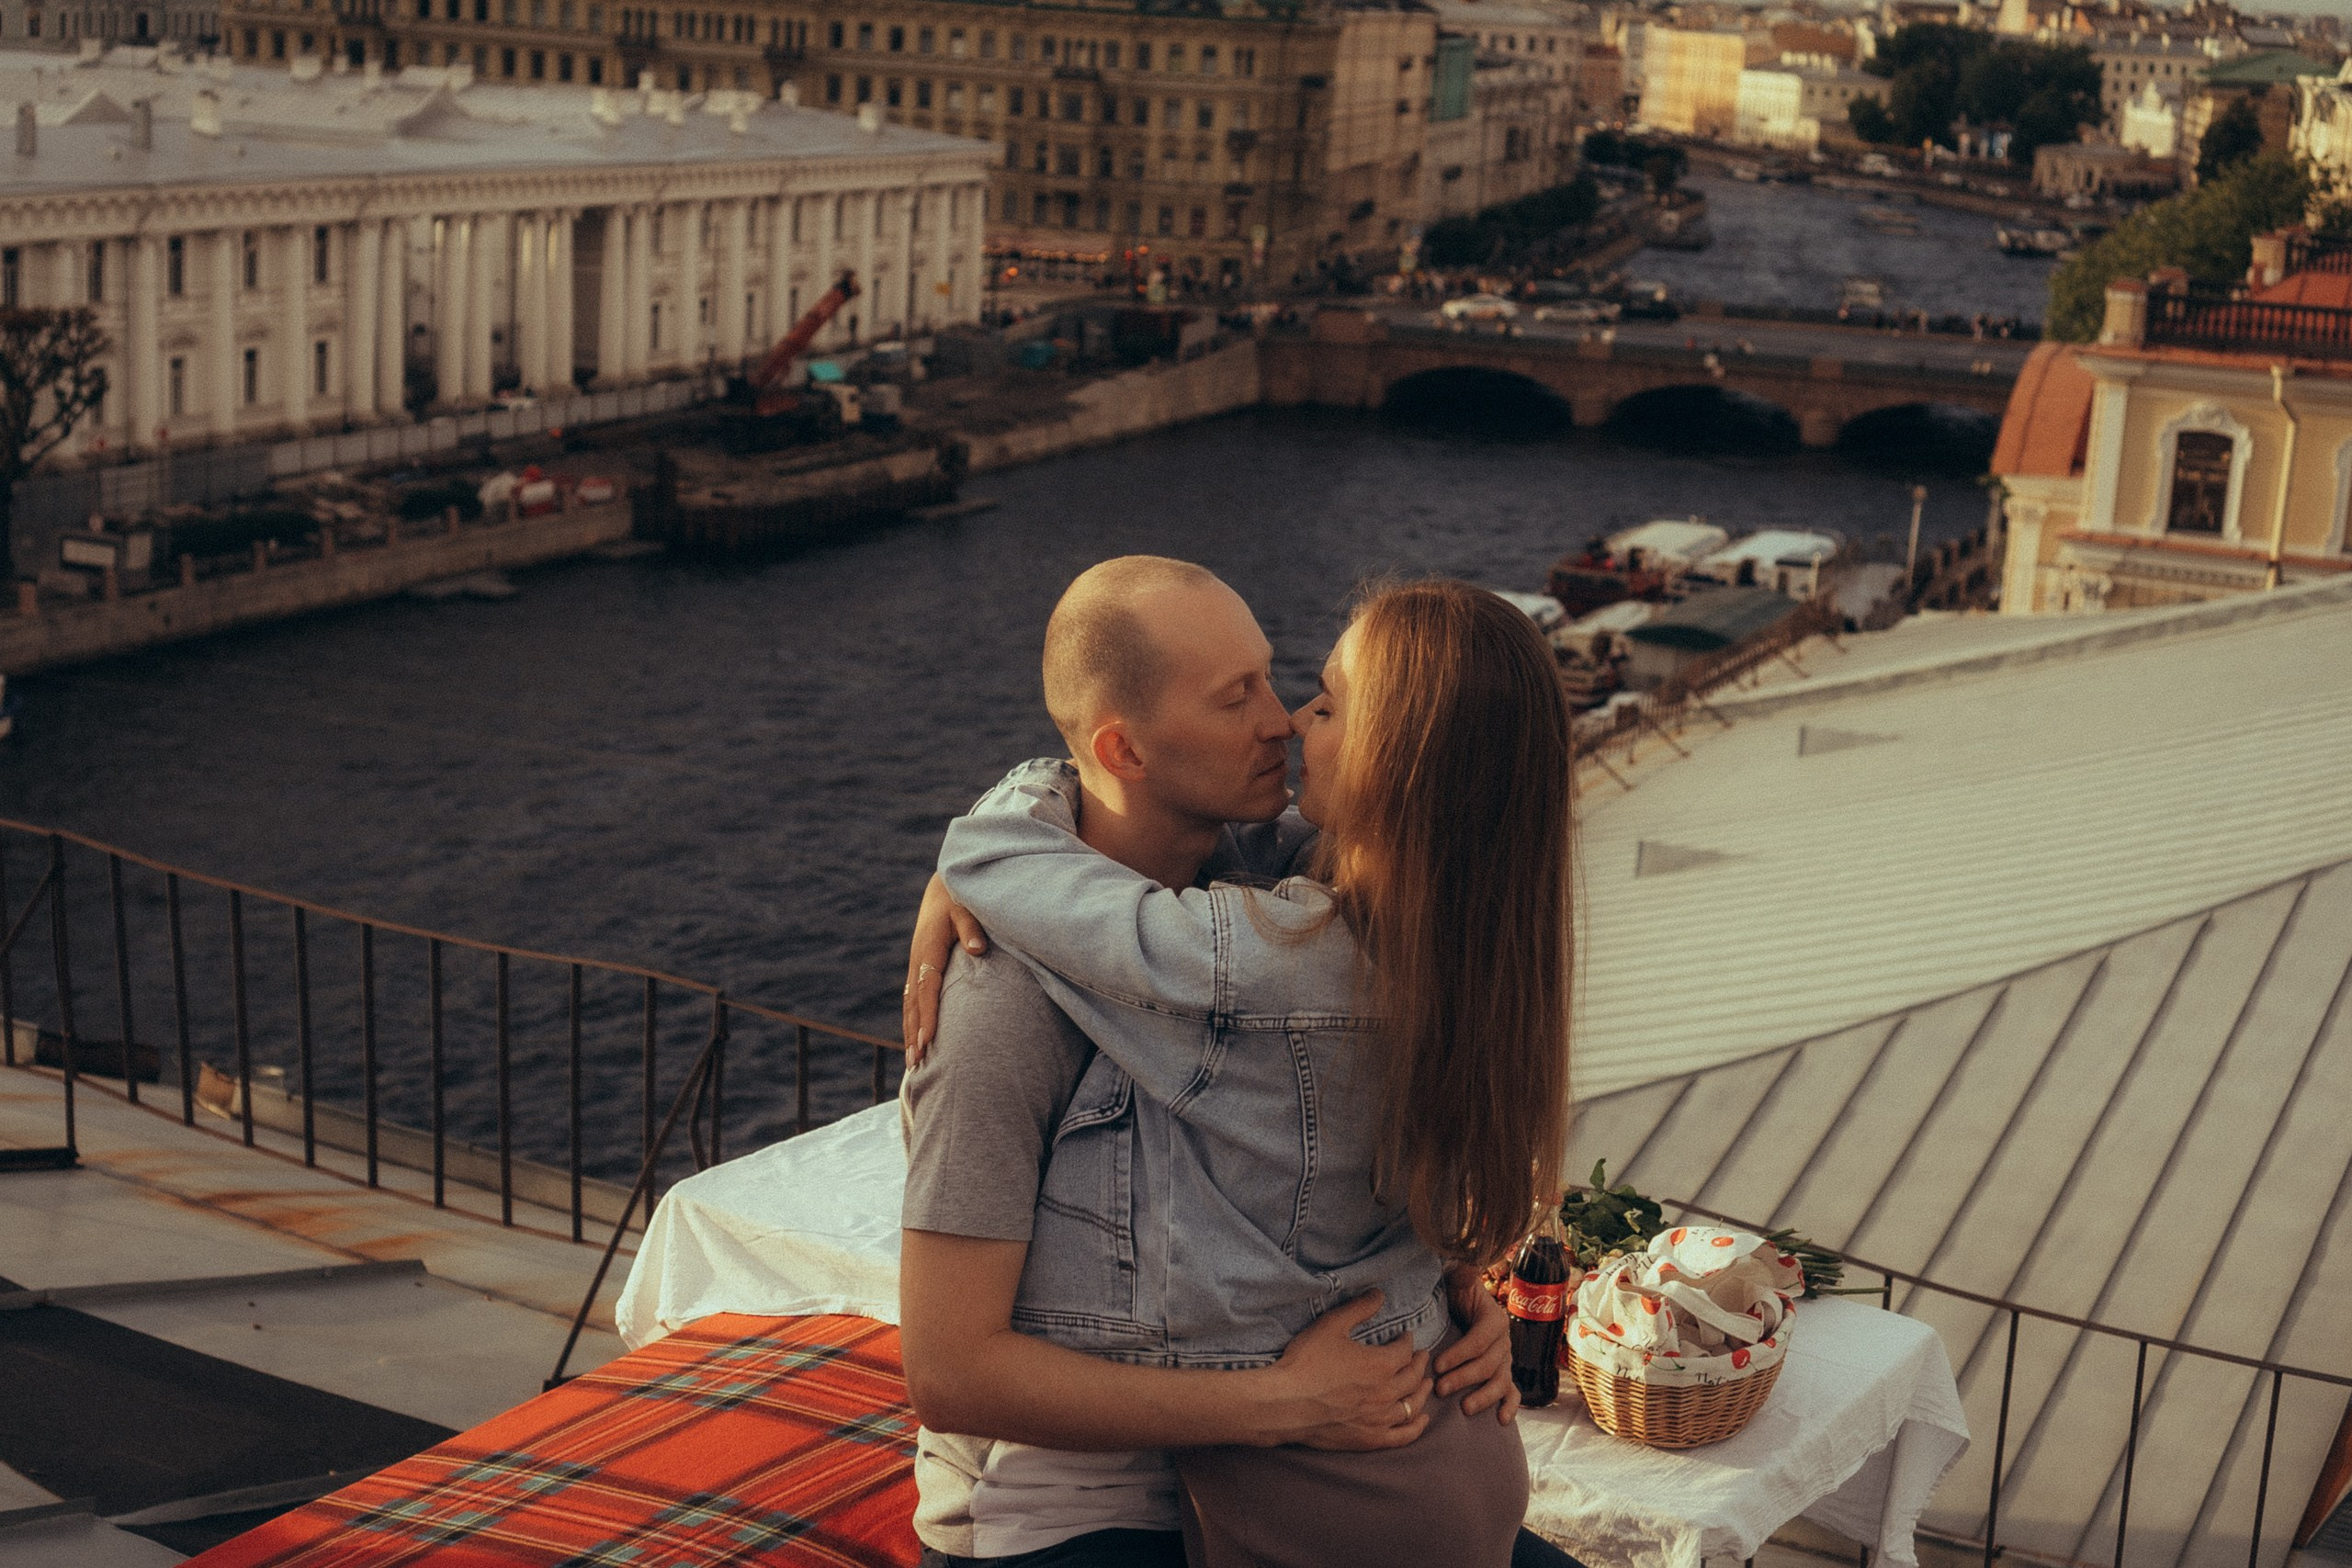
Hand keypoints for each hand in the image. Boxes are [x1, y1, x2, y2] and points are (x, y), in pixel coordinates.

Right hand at [903, 873, 986, 1067]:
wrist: (944, 888)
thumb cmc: (960, 897)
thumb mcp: (967, 907)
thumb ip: (972, 927)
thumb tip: (977, 949)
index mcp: (928, 948)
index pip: (927, 987)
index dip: (928, 1014)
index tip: (929, 1039)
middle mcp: (918, 960)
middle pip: (913, 1003)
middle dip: (914, 1033)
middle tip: (916, 1063)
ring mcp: (916, 965)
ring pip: (910, 1004)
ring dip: (910, 1032)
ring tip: (912, 1062)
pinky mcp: (920, 968)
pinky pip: (913, 999)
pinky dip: (913, 1021)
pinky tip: (916, 1039)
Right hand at [1271, 1292, 1433, 1451]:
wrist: (1284, 1404)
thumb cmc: (1306, 1363)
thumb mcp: (1331, 1325)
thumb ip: (1358, 1308)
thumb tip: (1379, 1294)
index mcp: (1381, 1364)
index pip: (1405, 1351)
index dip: (1408, 1341)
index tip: (1406, 1336)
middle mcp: (1387, 1393)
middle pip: (1413, 1377)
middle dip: (1420, 1364)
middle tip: (1422, 1356)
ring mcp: (1380, 1419)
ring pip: (1412, 1405)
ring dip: (1422, 1391)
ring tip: (1426, 1383)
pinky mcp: (1370, 1439)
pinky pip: (1403, 1435)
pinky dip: (1416, 1426)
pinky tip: (1422, 1419)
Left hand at [1435, 1264, 1519, 1424]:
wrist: (1461, 1302)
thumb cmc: (1454, 1293)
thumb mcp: (1457, 1279)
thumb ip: (1462, 1275)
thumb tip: (1465, 1270)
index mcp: (1493, 1319)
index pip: (1478, 1340)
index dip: (1459, 1354)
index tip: (1436, 1365)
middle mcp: (1504, 1340)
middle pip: (1488, 1364)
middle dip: (1464, 1378)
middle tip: (1440, 1389)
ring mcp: (1505, 1359)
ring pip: (1500, 1381)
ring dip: (1484, 1396)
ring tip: (1464, 1409)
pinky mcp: (1504, 1372)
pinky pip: (1512, 1391)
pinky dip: (1509, 1406)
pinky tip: (1502, 1420)